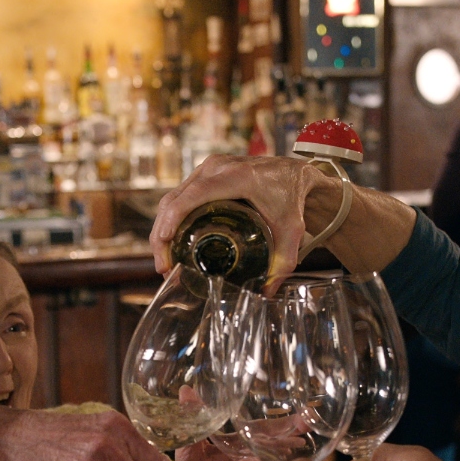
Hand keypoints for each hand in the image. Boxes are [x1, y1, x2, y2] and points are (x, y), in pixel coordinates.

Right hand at [149, 156, 337, 290]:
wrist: (298, 174)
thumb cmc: (294, 198)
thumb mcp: (291, 231)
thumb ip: (283, 262)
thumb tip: (265, 293)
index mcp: (235, 177)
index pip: (190, 198)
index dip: (170, 223)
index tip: (164, 249)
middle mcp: (217, 167)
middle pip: (174, 199)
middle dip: (161, 234)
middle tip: (164, 266)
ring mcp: (209, 167)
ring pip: (172, 196)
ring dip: (162, 227)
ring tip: (165, 258)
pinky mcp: (206, 172)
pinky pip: (180, 193)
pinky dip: (171, 217)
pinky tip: (171, 240)